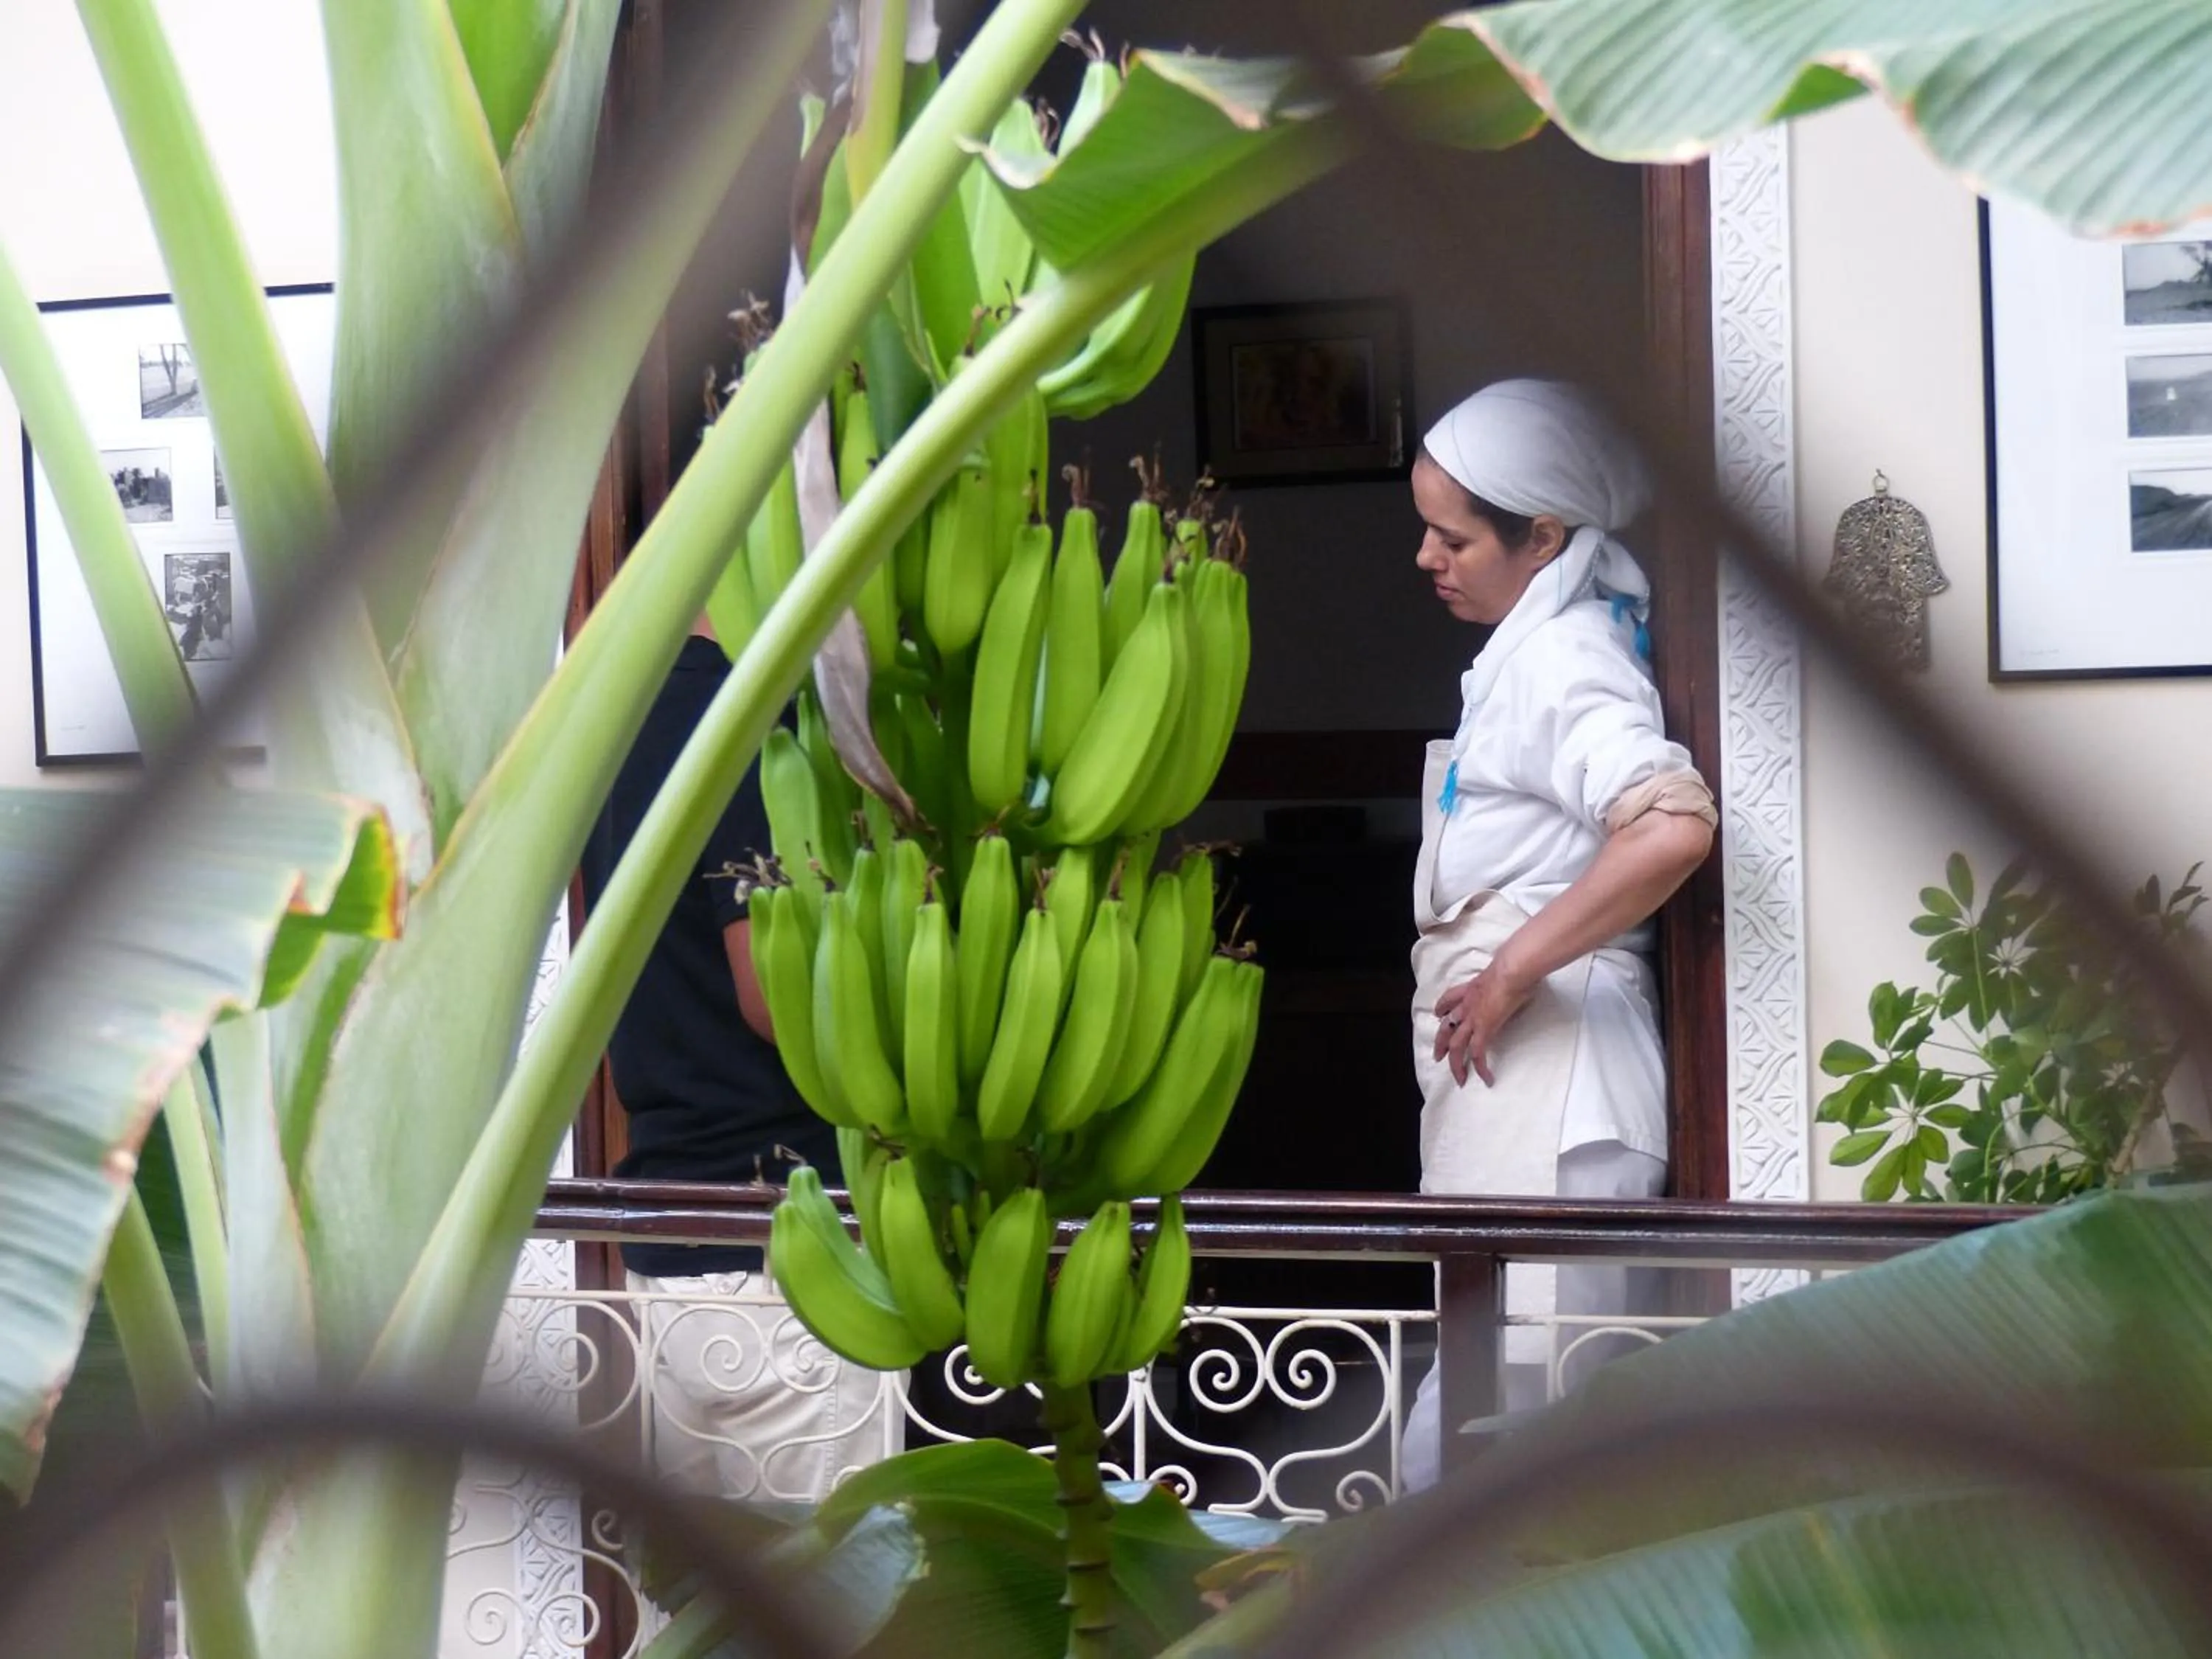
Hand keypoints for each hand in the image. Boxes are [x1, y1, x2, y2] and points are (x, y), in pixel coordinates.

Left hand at [1432, 960, 1536, 1087]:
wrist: (1511, 969)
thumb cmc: (1514, 967)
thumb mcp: (1503, 972)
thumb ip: (1503, 979)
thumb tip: (1519, 979)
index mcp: (1471, 989)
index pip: (1450, 998)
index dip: (1442, 1008)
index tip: (1439, 1015)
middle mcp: (1467, 1005)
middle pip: (1446, 1026)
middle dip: (1441, 1043)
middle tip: (1438, 1056)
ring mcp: (1473, 1018)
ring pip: (1456, 1045)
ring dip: (1456, 1064)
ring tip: (1460, 1078)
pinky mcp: (1484, 1029)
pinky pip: (1478, 1053)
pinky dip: (1480, 1068)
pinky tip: (1486, 1079)